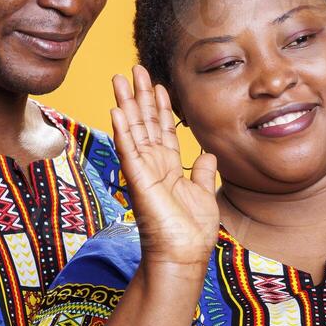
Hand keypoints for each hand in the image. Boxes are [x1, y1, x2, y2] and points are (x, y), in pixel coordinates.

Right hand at [111, 66, 218, 270]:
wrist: (184, 256)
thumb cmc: (192, 233)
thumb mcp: (205, 195)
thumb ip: (203, 173)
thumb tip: (208, 154)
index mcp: (169, 169)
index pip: (163, 130)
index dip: (160, 107)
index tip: (157, 83)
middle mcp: (153, 166)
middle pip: (144, 123)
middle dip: (140, 95)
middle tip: (134, 68)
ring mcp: (143, 172)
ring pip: (133, 130)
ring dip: (127, 103)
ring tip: (119, 78)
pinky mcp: (138, 182)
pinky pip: (129, 152)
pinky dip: (123, 131)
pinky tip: (117, 110)